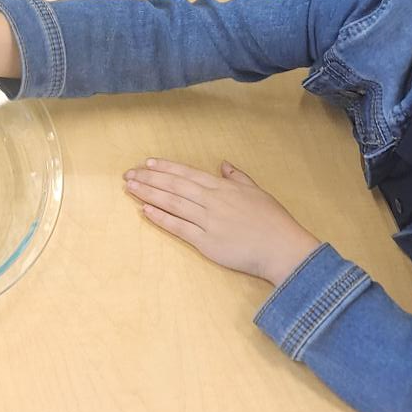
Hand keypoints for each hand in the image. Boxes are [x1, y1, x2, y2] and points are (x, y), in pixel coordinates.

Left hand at [124, 159, 319, 286]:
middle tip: (129, 174)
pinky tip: (146, 211)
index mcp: (224, 188)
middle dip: (150, 179)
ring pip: (173, 204)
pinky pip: (179, 227)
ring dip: (149, 194)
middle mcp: (212, 201)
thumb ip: (238, 178)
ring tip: (130, 188)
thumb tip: (224, 165)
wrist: (283, 248)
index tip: (148, 163)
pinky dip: (161, 218)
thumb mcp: (258, 192)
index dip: (166, 168)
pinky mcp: (206, 242)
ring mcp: (208, 221)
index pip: (188, 174)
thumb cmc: (273, 221)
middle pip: (175, 186)